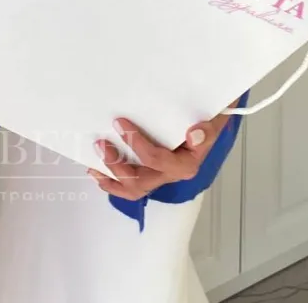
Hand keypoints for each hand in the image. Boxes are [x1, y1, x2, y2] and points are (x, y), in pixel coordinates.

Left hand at [87, 110, 233, 200]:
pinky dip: (113, 182)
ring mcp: (161, 175)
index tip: (120, 122)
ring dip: (111, 179)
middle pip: (140, 182)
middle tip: (101, 143)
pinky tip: (99, 174)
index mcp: (185, 164)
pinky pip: (132, 185)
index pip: (156, 159)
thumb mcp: (214, 120)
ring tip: (93, 165)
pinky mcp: (153, 173)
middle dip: (117, 166)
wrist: (211, 120)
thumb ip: (207, 129)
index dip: (136, 142)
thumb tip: (193, 133)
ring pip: (134, 189)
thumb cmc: (209, 118)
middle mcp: (172, 174)